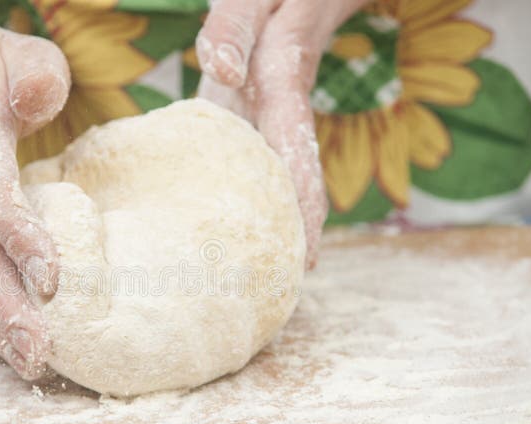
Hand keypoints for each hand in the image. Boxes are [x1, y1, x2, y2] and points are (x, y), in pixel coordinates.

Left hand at [196, 0, 366, 267]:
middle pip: (295, 180)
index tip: (309, 258)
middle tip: (285, 289)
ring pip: (282, 175)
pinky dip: (259, 193)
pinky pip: (263, 159)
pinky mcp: (258, 113)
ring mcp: (273, 114)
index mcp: (282, 87)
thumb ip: (234, 28)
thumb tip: (221, 72)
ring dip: (280, 218)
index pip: (295, 155)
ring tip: (265, 272)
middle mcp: (284, 109)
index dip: (303, 207)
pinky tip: (239, 221)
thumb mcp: (252, 0)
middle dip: (297, 231)